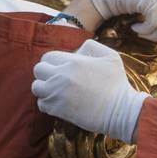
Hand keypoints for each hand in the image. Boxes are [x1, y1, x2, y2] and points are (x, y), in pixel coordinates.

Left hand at [32, 40, 148, 141]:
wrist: (120, 111)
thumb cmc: (117, 83)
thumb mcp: (110, 56)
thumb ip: (91, 46)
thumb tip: (77, 51)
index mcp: (73, 61)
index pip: (48, 57)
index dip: (53, 62)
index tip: (61, 69)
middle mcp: (61, 76)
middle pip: (38, 70)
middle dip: (45, 73)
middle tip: (57, 79)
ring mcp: (57, 93)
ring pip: (36, 87)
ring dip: (44, 88)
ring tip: (55, 91)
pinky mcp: (57, 109)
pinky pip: (41, 104)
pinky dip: (47, 103)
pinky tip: (59, 103)